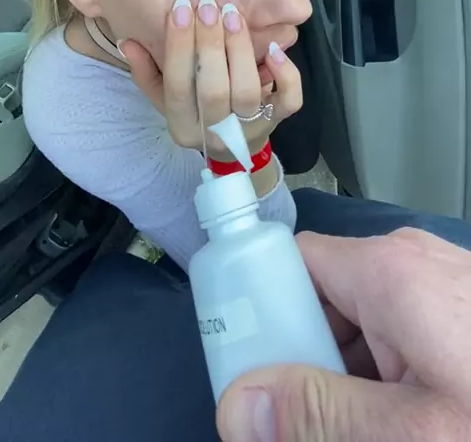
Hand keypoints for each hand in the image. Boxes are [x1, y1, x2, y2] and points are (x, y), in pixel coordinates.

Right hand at [119, 0, 302, 160]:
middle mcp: (215, 133)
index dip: (178, 46)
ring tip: (232, 15)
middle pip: (213, 90)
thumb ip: (146, 71)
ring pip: (247, 92)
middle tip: (209, 6)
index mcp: (182, 126)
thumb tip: (127, 41)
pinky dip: (285, 75)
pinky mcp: (278, 121)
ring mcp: (250, 129)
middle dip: (211, 45)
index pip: (176, 86)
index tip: (181, 8)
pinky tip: (274, 49)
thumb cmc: (196, 114)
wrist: (235, 151)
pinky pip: (289, 102)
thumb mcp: (165, 98)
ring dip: (241, 50)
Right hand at [217, 228, 470, 441]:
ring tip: (356, 427)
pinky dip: (386, 372)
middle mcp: (412, 260)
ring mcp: (441, 281)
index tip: (253, 372)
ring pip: (363, 320)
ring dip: (348, 374)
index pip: (291, 263)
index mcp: (390, 269)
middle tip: (303, 421)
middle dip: (307, 358)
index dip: (263, 313)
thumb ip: (320, 414)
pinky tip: (394, 417)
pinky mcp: (460, 305)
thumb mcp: (413, 430)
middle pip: (323, 297)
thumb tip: (237, 406)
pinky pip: (400, 329)